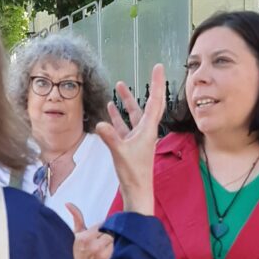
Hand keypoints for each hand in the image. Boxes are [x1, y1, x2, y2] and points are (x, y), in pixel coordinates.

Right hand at [66, 203, 113, 258]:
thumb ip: (77, 217)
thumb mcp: (75, 234)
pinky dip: (118, 249)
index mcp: (86, 238)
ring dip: (116, 240)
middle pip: (112, 232)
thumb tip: (68, 204)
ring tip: (112, 241)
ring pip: (117, 241)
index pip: (104, 224)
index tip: (105, 226)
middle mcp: (95, 247)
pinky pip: (118, 252)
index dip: (105, 225)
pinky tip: (114, 249)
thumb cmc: (76, 251)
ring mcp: (103, 256)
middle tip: (110, 233)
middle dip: (112, 232)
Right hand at [95, 64, 164, 214]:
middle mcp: (145, 131)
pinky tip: (109, 110)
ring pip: (133, 114)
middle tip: (148, 72)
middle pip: (146, 104)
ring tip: (120, 86)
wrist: (137, 191)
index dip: (157, 83)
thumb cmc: (134, 174)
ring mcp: (137, 138)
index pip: (155, 101)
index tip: (158, 67)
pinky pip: (123, 126)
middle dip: (145, 88)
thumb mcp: (120, 153)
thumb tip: (100, 124)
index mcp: (148, 130)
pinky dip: (117, 117)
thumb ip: (110, 137)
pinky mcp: (129, 145)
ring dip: (127, 101)